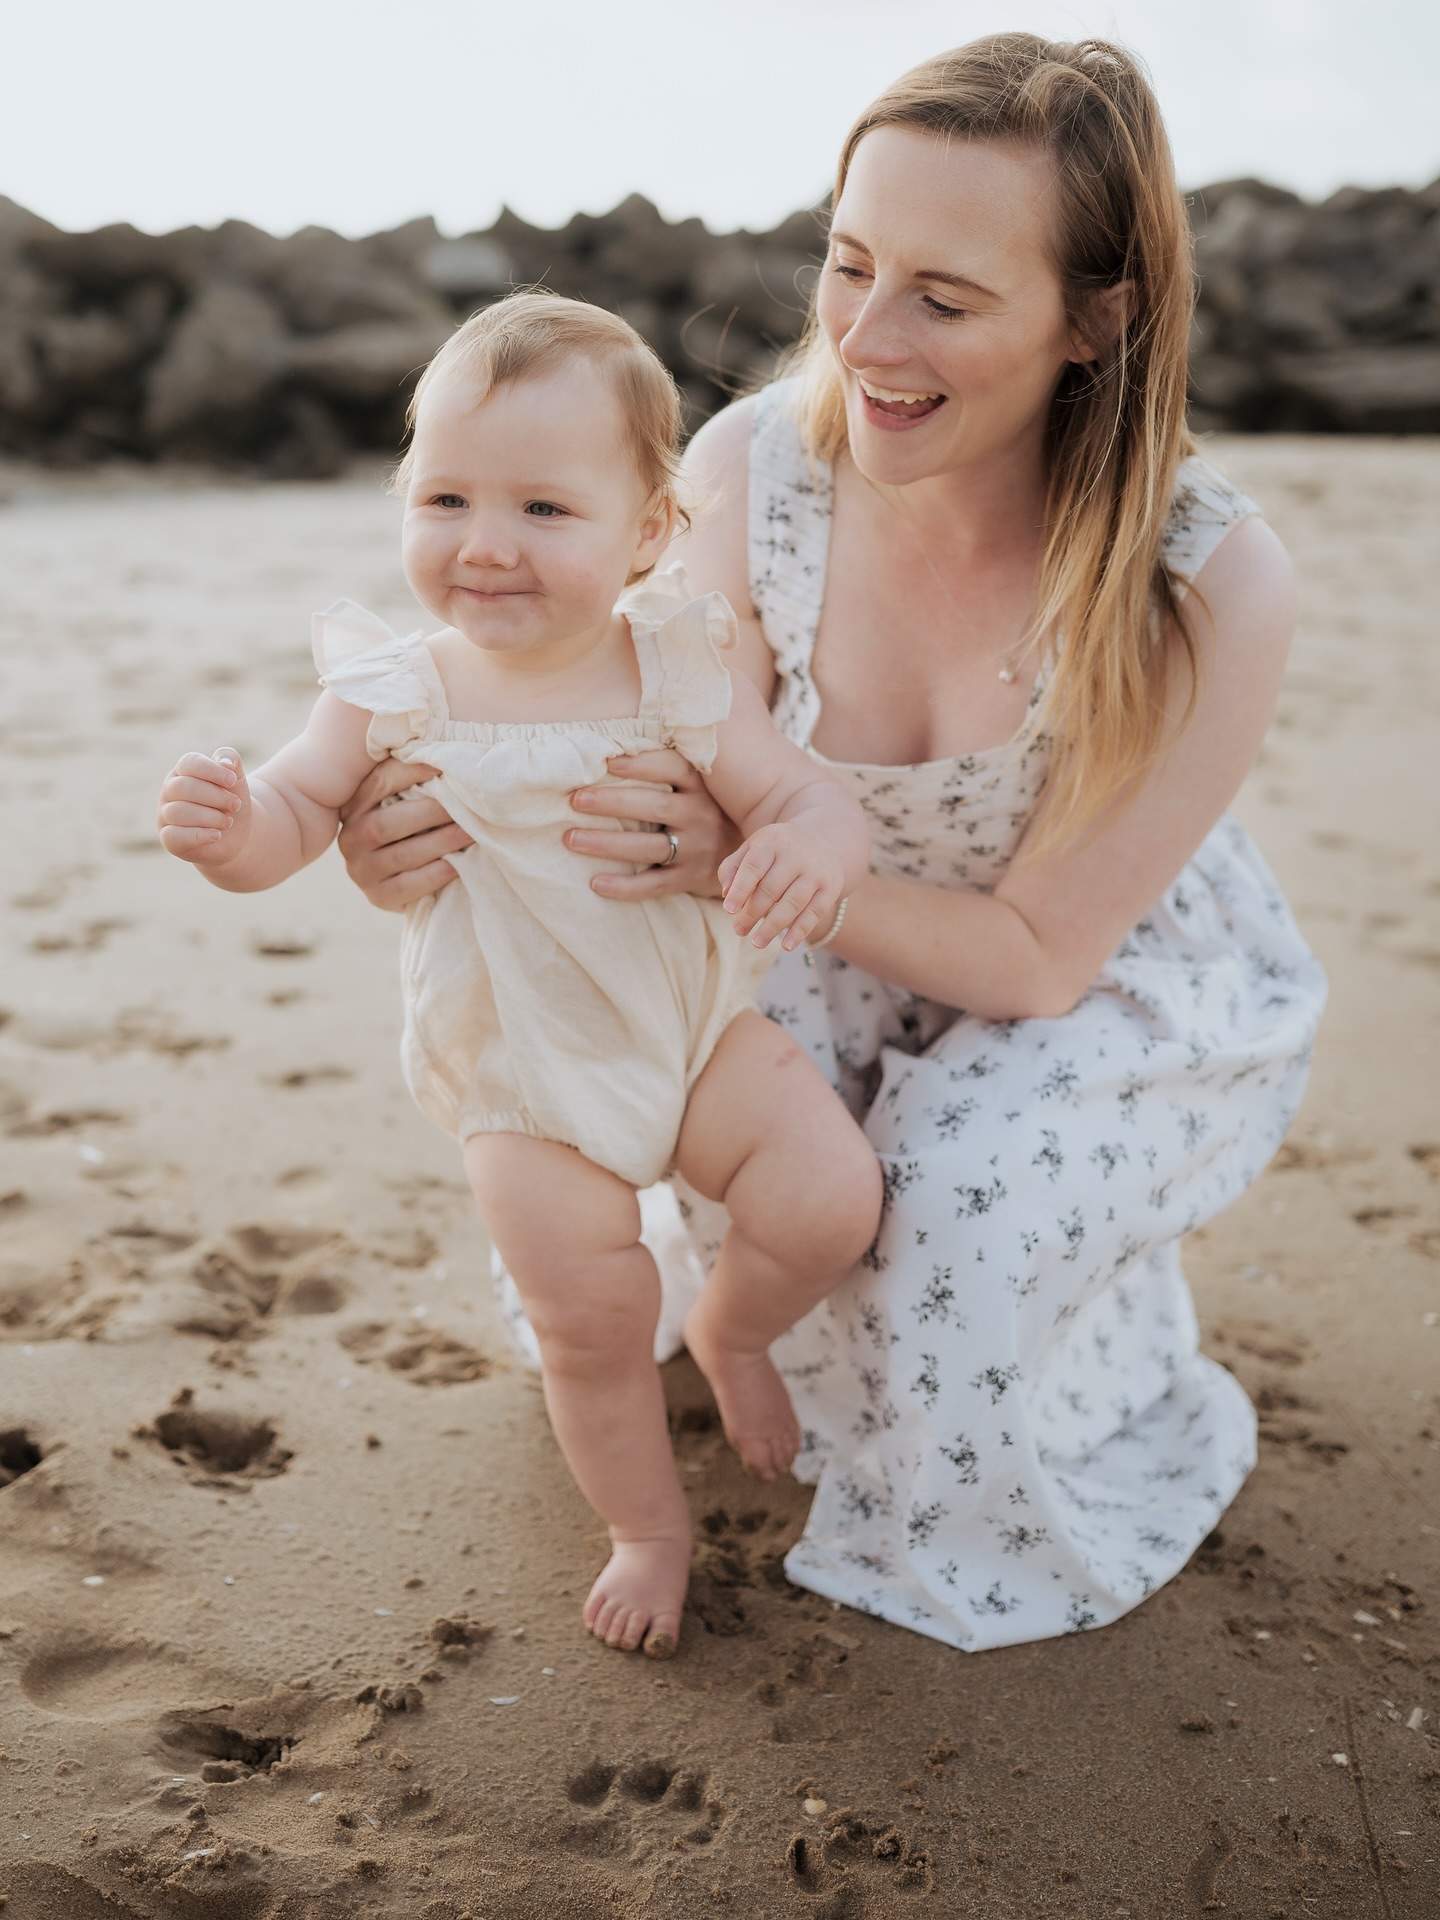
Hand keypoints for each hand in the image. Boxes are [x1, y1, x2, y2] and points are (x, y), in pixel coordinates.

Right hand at [158, 749, 251, 865]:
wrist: (237, 834)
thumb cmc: (232, 802)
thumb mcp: (236, 778)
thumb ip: (231, 759)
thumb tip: (224, 762)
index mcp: (183, 771)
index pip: (189, 763)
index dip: (212, 770)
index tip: (233, 781)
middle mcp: (170, 790)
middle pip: (184, 787)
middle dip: (215, 796)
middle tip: (235, 805)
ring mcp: (166, 815)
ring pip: (178, 811)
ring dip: (211, 817)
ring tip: (228, 822)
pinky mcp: (169, 839)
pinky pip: (174, 836)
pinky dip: (199, 835)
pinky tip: (217, 835)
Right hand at [337, 756, 471, 910]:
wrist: (402, 880)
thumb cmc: (410, 830)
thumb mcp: (402, 803)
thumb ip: (411, 784)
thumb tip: (440, 754)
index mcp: (354, 807)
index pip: (378, 782)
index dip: (410, 772)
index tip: (443, 767)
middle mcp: (350, 838)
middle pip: (387, 823)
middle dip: (430, 813)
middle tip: (465, 805)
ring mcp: (361, 870)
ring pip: (400, 854)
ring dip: (441, 842)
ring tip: (471, 832)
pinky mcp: (377, 897)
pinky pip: (408, 886)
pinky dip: (436, 874)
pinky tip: (458, 864)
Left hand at [566, 748, 741, 899]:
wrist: (748, 858)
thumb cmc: (708, 813)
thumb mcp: (702, 788)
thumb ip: (671, 770)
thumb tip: (615, 748)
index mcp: (701, 788)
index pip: (674, 768)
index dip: (642, 764)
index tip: (608, 762)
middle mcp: (702, 816)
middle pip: (654, 806)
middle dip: (611, 802)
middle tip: (574, 800)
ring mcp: (697, 850)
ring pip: (649, 847)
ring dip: (607, 843)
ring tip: (571, 839)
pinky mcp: (690, 879)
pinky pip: (655, 885)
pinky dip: (625, 887)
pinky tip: (595, 883)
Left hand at [718, 824, 844, 950]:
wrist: (823, 841)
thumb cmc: (777, 850)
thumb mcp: (753, 848)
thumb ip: (733, 867)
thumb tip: (725, 893)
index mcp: (772, 841)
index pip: (753, 867)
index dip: (740, 890)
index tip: (728, 910)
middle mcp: (796, 854)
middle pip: (771, 889)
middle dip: (752, 913)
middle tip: (739, 930)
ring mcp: (816, 872)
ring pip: (792, 903)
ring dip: (773, 926)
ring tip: (757, 942)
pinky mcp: (830, 888)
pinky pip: (814, 913)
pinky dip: (800, 931)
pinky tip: (786, 946)